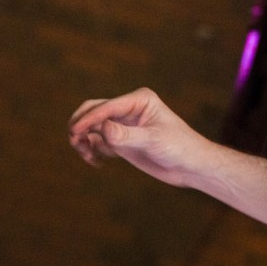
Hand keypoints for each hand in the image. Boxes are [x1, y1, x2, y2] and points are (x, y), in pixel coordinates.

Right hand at [68, 88, 210, 187]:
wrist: (191, 166)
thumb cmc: (180, 147)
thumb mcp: (154, 141)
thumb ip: (127, 135)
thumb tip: (103, 128)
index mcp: (139, 99)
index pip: (107, 106)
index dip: (89, 118)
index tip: (75, 132)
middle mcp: (129, 109)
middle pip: (93, 111)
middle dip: (80, 125)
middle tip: (75, 142)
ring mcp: (123, 125)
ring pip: (92, 127)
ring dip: (83, 139)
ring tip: (88, 156)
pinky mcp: (121, 140)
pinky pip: (97, 141)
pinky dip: (91, 150)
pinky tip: (97, 162)